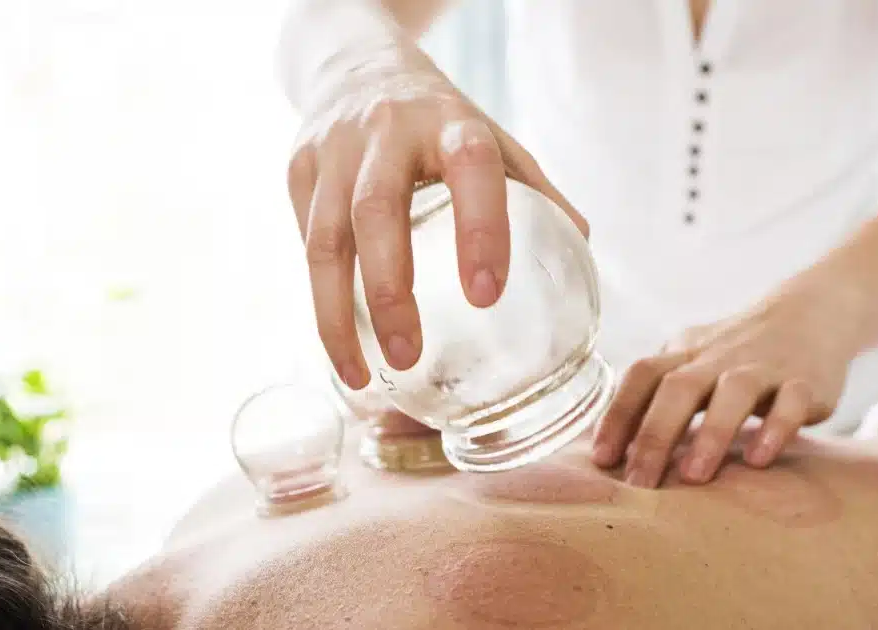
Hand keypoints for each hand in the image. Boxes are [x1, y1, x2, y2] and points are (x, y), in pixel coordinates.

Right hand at [287, 45, 584, 390]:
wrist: (354, 62)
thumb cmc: (436, 119)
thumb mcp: (490, 136)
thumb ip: (532, 189)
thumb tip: (580, 248)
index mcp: (449, 122)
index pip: (470, 167)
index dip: (479, 227)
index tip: (485, 294)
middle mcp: (385, 132)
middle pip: (375, 212)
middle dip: (389, 290)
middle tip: (408, 357)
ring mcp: (332, 151)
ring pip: (324, 240)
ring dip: (337, 316)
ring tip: (359, 376)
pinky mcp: (298, 170)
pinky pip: (305, 246)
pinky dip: (321, 303)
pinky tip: (341, 348)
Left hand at [590, 287, 862, 487]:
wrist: (814, 311)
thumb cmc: (737, 352)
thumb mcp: (693, 360)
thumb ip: (659, 393)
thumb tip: (612, 444)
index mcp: (685, 354)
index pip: (641, 377)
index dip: (617, 414)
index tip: (600, 459)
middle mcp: (718, 357)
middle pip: (678, 387)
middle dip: (655, 435)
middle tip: (639, 482)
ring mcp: (763, 366)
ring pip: (732, 393)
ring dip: (710, 433)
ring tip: (693, 476)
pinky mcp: (806, 381)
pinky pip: (791, 402)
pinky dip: (775, 429)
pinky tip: (758, 460)